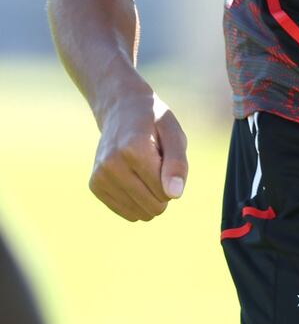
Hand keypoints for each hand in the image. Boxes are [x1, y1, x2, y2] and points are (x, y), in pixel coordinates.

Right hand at [89, 91, 187, 221]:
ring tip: (143, 168)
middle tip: (156, 163)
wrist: (121, 109)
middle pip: (153, 206)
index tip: (165, 157)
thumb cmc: (153, 122)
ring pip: (139, 214)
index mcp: (134, 149)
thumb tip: (174, 195)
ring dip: (149, 196)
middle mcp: (112, 164)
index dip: (172, 179)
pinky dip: (136, 200)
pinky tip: (132, 176)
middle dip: (162, 191)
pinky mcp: (95, 185)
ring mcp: (100, 176)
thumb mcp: (173, 133)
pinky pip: (127, 212)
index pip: (165, 193)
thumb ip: (177, 163)